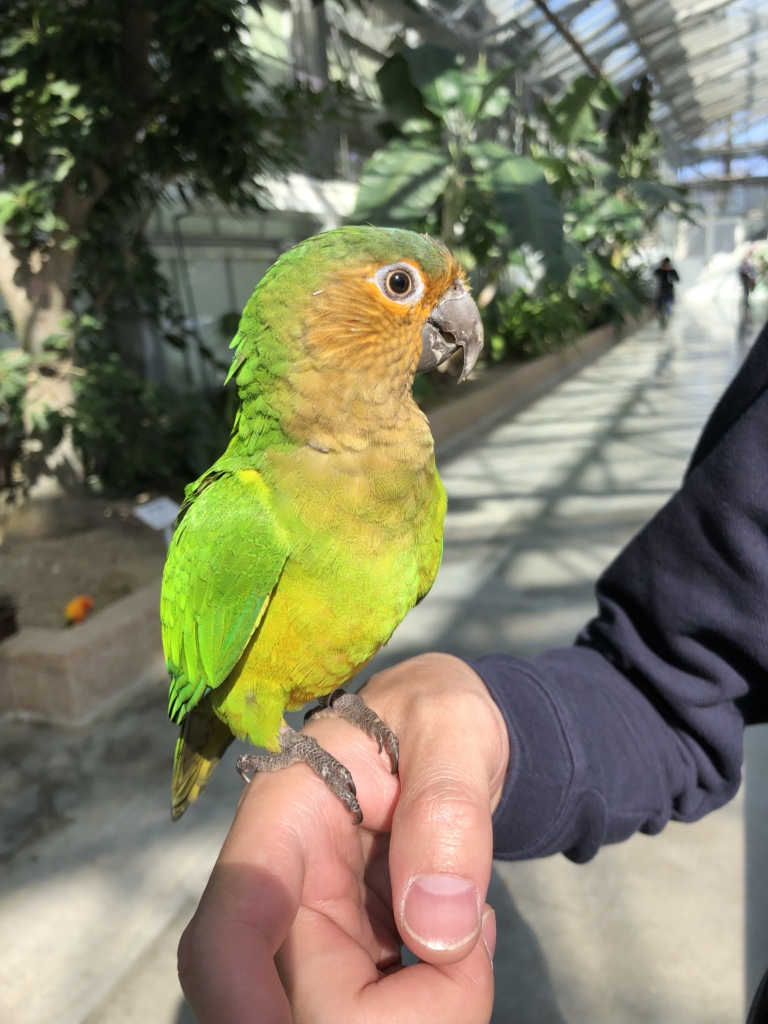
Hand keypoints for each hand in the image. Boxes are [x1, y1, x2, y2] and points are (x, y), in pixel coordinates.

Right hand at [178, 653, 509, 1023]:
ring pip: (343, 1020)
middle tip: (479, 941)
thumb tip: (438, 930)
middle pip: (299, 1005)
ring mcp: (313, 929)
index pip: (231, 926)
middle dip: (402, 1014)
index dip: (240, 1000)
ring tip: (477, 925)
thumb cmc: (436, 713)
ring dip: (430, 1008)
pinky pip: (385, 1014)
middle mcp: (283, 885)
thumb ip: (448, 807)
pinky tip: (464, 937)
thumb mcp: (456, 727)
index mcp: (284, 817)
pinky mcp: (349, 957)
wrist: (444, 733)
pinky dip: (439, 1002)